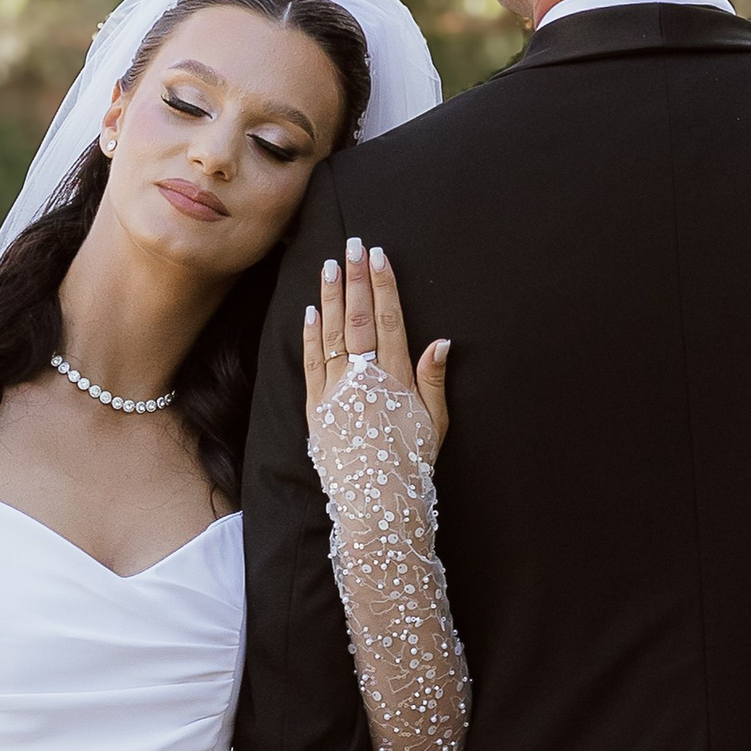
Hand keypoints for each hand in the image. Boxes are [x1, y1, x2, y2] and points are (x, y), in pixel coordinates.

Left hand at [304, 237, 450, 453]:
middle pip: (359, 319)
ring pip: (332, 334)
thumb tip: (440, 341)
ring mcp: (336, 392)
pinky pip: (312, 363)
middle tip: (352, 245)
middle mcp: (364, 380)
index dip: (383, 287)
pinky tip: (311, 310)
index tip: (379, 258)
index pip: (389, 321)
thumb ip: (433, 380)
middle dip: (356, 279)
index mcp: (396, 380)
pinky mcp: (316, 408)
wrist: (377, 505)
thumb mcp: (435, 425)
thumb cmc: (411, 465)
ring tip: (330, 265)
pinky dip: (311, 335)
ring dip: (331, 297)